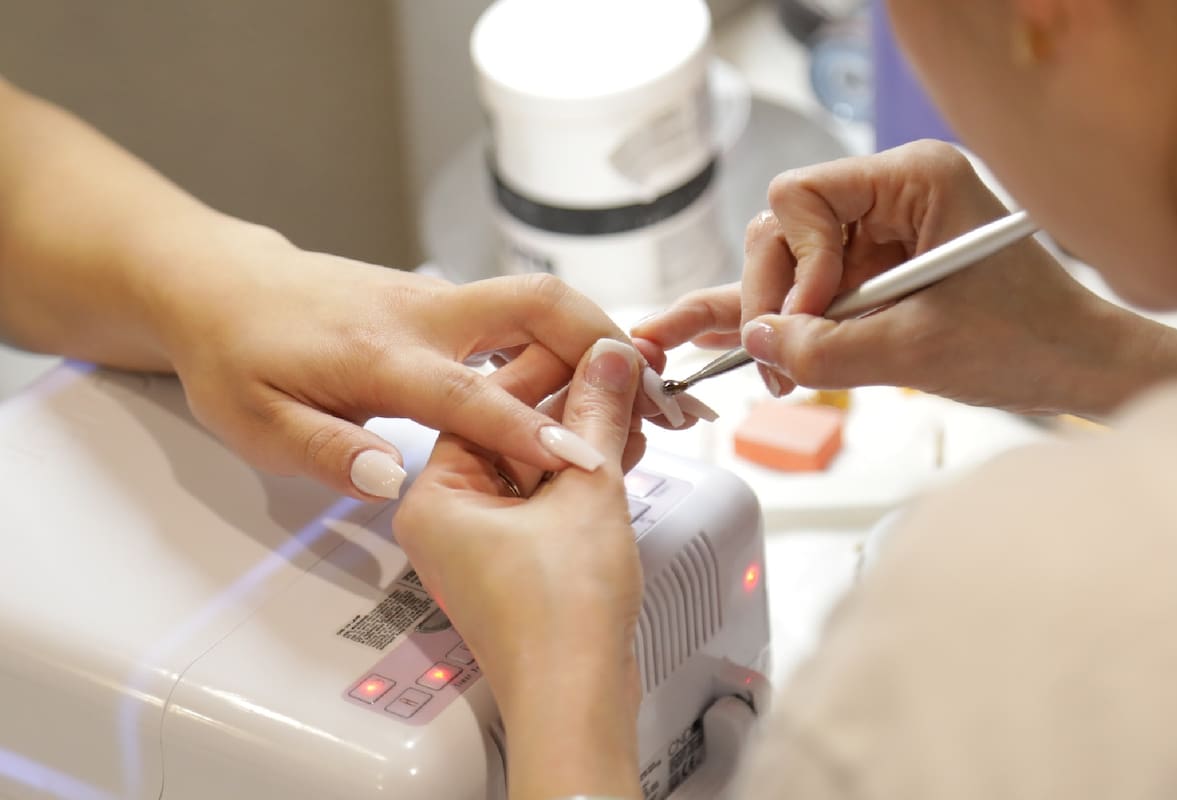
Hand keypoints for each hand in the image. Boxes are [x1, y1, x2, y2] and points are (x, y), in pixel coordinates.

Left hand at [150, 224, 664, 499]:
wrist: (221, 285)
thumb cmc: (237, 356)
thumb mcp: (256, 422)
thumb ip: (325, 451)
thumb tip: (391, 477)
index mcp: (379, 354)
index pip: (472, 395)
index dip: (533, 431)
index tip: (590, 460)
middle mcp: (421, 315)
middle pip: (535, 304)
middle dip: (603, 341)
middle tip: (655, 390)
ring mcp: (436, 300)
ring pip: (536, 300)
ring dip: (596, 336)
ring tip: (643, 389)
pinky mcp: (441, 301)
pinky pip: (518, 312)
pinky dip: (564, 338)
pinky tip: (585, 377)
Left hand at [393, 338, 644, 799]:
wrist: (576, 700)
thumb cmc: (557, 618)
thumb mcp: (585, 492)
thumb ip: (596, 415)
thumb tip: (608, 360)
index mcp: (434, 495)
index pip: (485, 403)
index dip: (548, 367)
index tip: (591, 345)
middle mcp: (448, 516)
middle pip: (510, 431)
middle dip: (572, 404)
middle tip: (618, 373)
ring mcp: (481, 541)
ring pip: (532, 465)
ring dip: (583, 437)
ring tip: (632, 407)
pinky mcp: (515, 561)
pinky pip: (544, 497)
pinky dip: (581, 474)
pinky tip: (622, 448)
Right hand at [635, 140, 1176, 416]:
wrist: (1078, 369)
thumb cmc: (1028, 342)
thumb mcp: (917, 350)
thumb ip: (827, 348)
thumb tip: (757, 340)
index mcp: (914, 179)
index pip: (801, 196)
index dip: (792, 262)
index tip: (810, 319)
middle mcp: (890, 195)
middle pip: (784, 230)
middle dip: (773, 297)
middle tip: (776, 361)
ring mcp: (879, 234)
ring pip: (787, 263)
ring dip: (773, 316)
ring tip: (761, 368)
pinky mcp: (875, 272)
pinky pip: (810, 290)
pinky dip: (782, 319)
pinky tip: (727, 339)